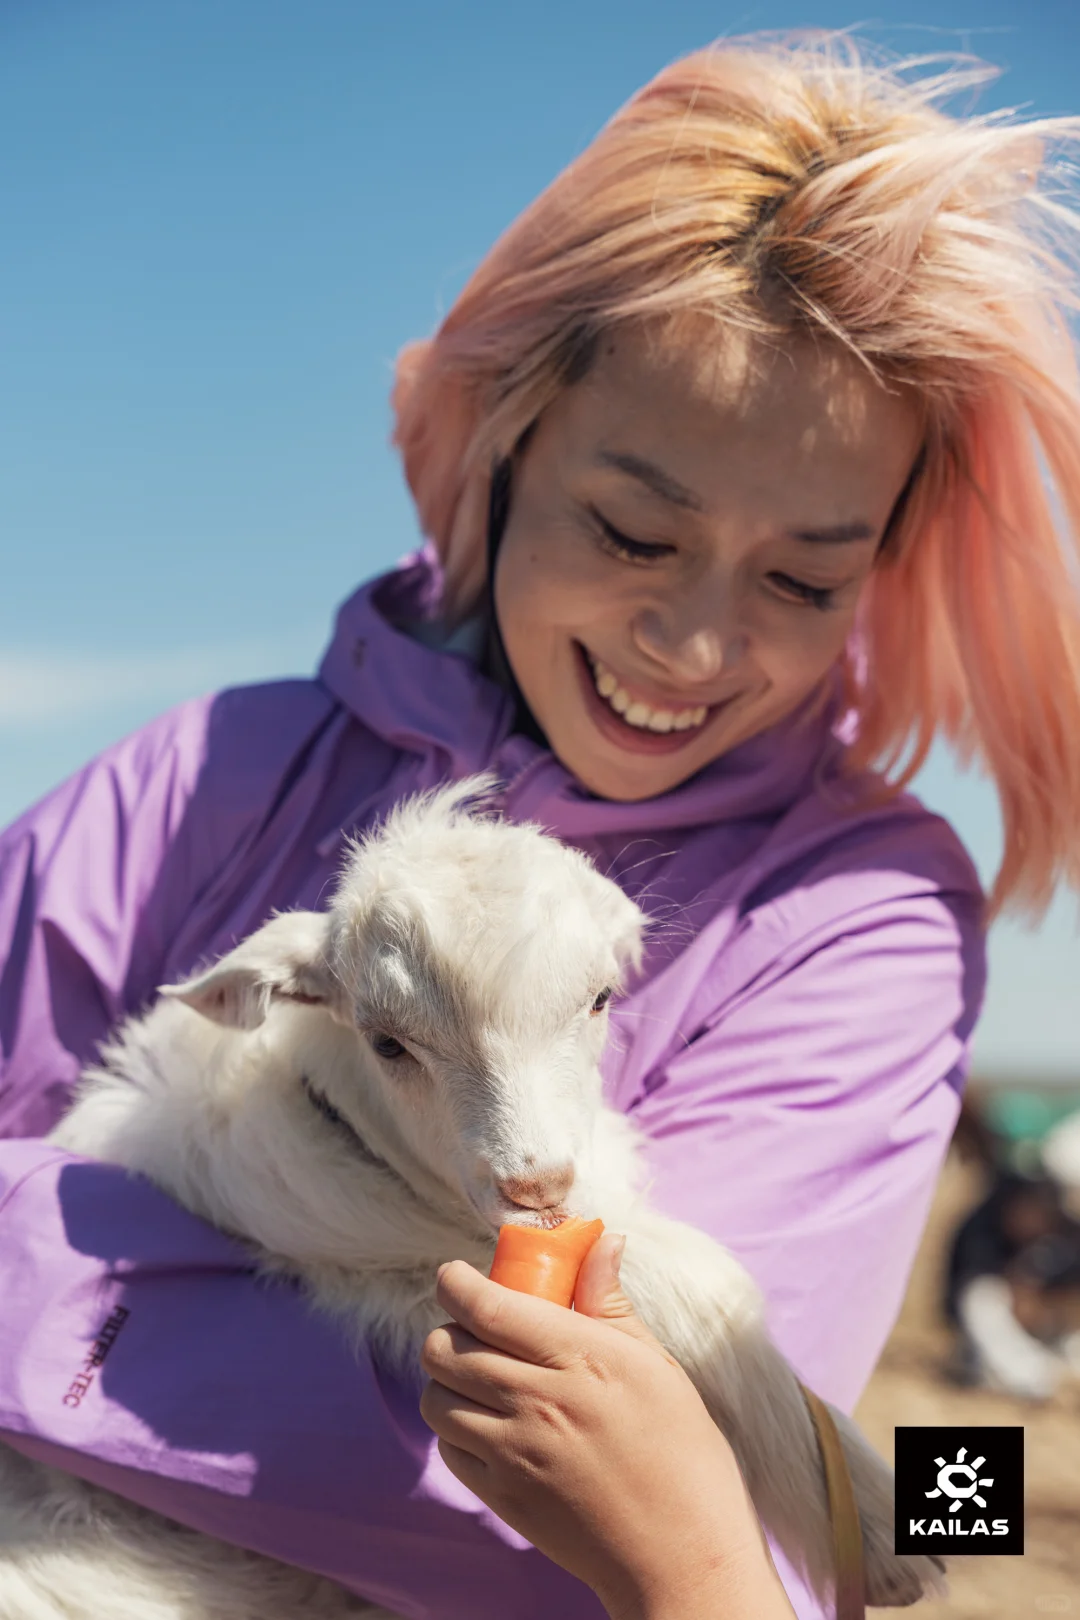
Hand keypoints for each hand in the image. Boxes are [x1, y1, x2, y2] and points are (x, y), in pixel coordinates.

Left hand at [419, 1233, 794, 1619]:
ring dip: (447, 1378)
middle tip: (477, 1328)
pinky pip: (449, 1447)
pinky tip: (490, 1422)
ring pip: (436, 1397)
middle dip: (450, 1327)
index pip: (487, 1307)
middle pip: (446, 1348)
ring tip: (483, 1376)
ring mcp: (515, 1454)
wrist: (683, 1557)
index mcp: (579, 1358)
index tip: (456, 1275)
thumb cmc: (683, 1453)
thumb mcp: (656, 1364)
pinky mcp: (504, 1498)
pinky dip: (455, 1426)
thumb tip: (602, 1240)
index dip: (456, 1283)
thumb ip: (611, 1302)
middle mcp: (537, 1402)